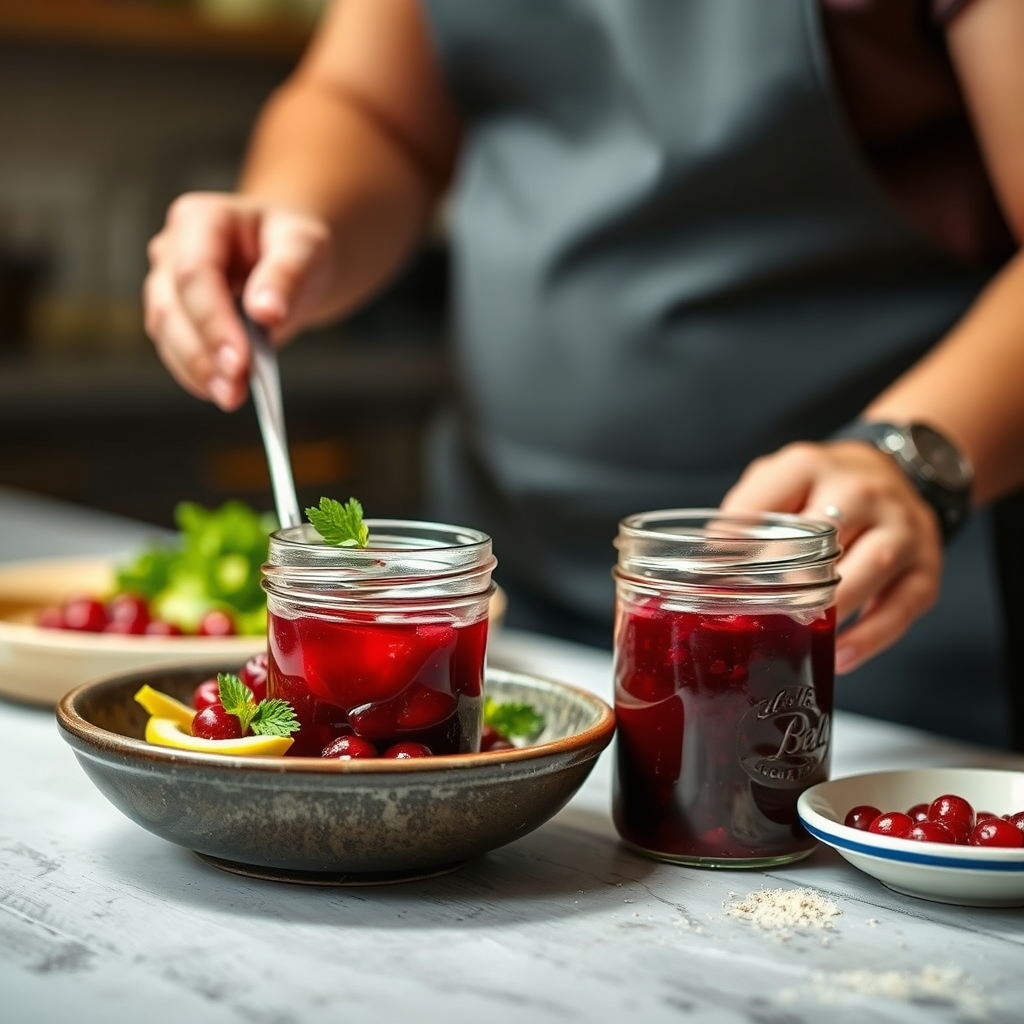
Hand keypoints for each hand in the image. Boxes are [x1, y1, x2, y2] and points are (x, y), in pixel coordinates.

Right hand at [143, 192, 331, 410]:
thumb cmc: (295, 245)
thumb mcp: (306, 247)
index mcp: (201, 219)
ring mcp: (166, 283)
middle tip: (235, 389)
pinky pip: (174, 348)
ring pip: (165, 332)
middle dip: (203, 354)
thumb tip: (267, 313)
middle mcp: (172, 248)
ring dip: (195, 370)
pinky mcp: (172, 315)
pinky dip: (196, 374)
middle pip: (172, 306)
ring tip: (231, 396)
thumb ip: (287, 273)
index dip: (213, 321)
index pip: (195, 273)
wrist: (289, 259)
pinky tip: (221, 391)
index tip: (240, 361)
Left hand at [720, 440, 942, 673]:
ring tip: (798, 639)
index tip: (716, 578)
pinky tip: (838, 655)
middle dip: (790, 578)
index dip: (737, 546)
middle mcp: (862, 492)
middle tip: (761, 611)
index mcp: (812, 467)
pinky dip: (869, 637)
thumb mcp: (778, 481)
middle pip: (824, 537)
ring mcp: (901, 529)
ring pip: (870, 568)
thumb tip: (710, 561)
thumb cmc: (822, 487)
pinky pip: (899, 608)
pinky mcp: (925, 568)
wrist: (896, 472)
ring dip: (832, 609)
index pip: (764, 506)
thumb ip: (745, 513)